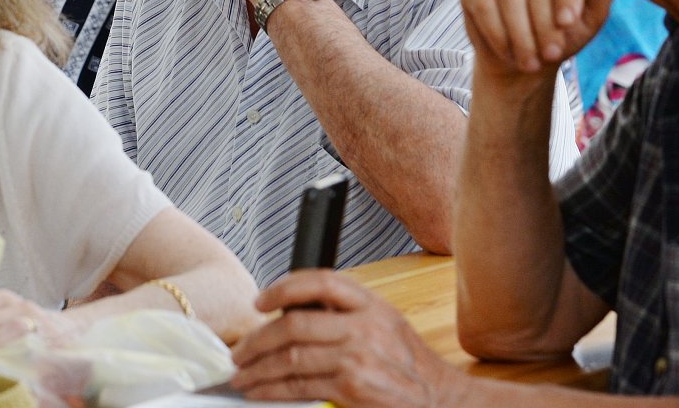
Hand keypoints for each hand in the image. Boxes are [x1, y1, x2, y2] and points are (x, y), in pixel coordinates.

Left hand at [229, 271, 463, 407]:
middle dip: (258, 340)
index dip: (284, 287)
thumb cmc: (409, 367)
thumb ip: (346, 315)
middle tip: (240, 352)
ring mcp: (357, 357)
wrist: (439, 401)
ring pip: (290, 357)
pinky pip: (299, 386)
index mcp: (371, 304)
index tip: (260, 301)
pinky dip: (272, 390)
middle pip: (294, 324)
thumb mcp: (385, 325)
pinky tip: (260, 392)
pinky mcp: (350, 388)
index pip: (321, 282)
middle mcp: (364, 326)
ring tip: (243, 375)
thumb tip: (294, 315)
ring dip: (258, 368)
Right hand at [462, 0, 630, 80]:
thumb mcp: (592, 14)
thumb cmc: (564, 31)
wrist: (526, 56)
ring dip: (521, 33)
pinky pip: (483, 1)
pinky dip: (497, 32)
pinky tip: (509, 50)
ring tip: (532, 59)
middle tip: (552, 52)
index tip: (568, 23)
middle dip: (544, 21)